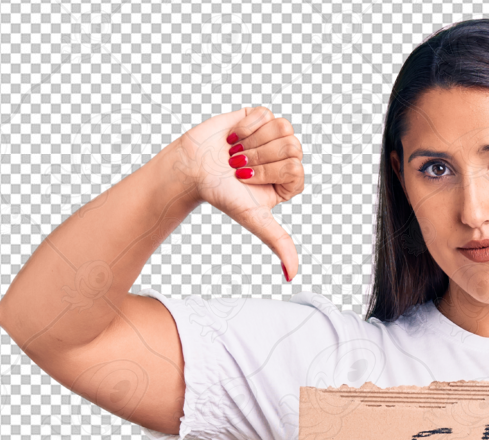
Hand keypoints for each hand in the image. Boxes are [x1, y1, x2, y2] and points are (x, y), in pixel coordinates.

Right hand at [171, 106, 304, 281]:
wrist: (192, 169)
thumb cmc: (221, 195)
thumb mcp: (254, 220)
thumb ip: (278, 242)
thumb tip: (291, 276)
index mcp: (289, 184)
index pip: (296, 168)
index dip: (269, 170)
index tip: (246, 179)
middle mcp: (284, 161)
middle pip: (293, 146)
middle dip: (260, 156)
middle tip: (238, 166)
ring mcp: (273, 138)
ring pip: (282, 128)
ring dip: (253, 142)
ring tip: (236, 153)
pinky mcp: (259, 119)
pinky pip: (265, 114)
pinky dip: (246, 126)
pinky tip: (233, 138)